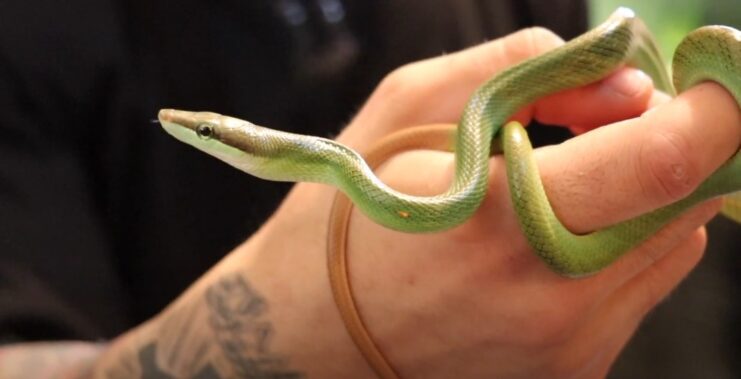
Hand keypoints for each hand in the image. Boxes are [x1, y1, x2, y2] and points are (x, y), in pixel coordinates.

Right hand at [241, 26, 739, 378]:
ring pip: (672, 247)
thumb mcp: (408, 106)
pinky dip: (618, 245)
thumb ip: (521, 69)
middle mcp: (550, 298)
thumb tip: (627, 82)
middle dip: (675, 145)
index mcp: (503, 220)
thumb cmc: (351, 209)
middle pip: (686, 203)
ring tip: (568, 181)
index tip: (707, 80)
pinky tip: (552, 235)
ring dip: (646, 196)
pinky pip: (635, 290)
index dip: (712, 107)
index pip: (664, 159)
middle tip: (614, 118)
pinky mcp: (567, 370)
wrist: (307, 329)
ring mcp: (565, 346)